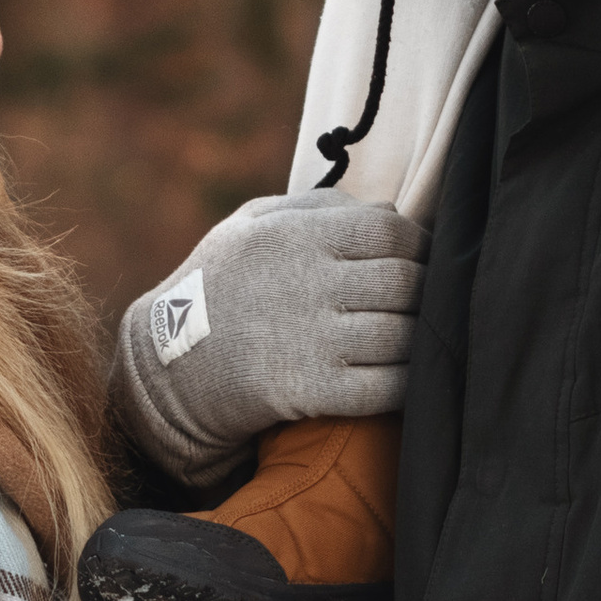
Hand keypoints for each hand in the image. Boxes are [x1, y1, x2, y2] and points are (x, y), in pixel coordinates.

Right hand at [112, 193, 427, 484]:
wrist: (168, 367)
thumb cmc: (219, 285)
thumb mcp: (249, 225)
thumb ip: (317, 208)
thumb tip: (389, 210)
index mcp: (294, 237)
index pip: (388, 229)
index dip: (418, 242)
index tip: (423, 255)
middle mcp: (306, 284)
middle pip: (403, 281)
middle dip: (427, 289)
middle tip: (432, 298)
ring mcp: (310, 340)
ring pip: (402, 335)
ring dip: (420, 336)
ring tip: (422, 334)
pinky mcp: (312, 392)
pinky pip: (387, 387)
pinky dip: (408, 381)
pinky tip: (408, 373)